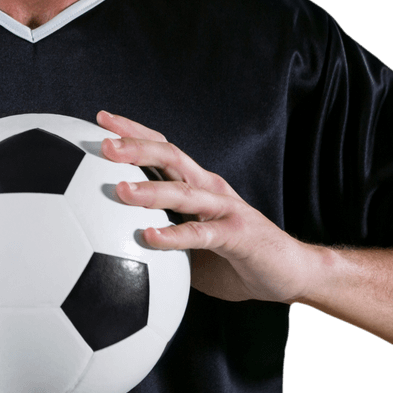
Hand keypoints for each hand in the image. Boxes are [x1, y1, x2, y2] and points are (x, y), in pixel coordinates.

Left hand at [97, 110, 318, 304]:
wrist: (291, 273)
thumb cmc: (236, 258)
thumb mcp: (189, 244)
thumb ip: (159, 235)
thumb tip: (113, 243)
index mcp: (197, 184)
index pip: (161, 148)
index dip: (133, 131)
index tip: (100, 119)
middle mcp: (210, 188)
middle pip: (169, 156)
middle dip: (136, 147)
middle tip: (103, 143)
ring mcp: (225, 208)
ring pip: (184, 191)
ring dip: (150, 190)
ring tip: (120, 189)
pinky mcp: (238, 234)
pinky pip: (202, 234)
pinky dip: (175, 235)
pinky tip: (150, 237)